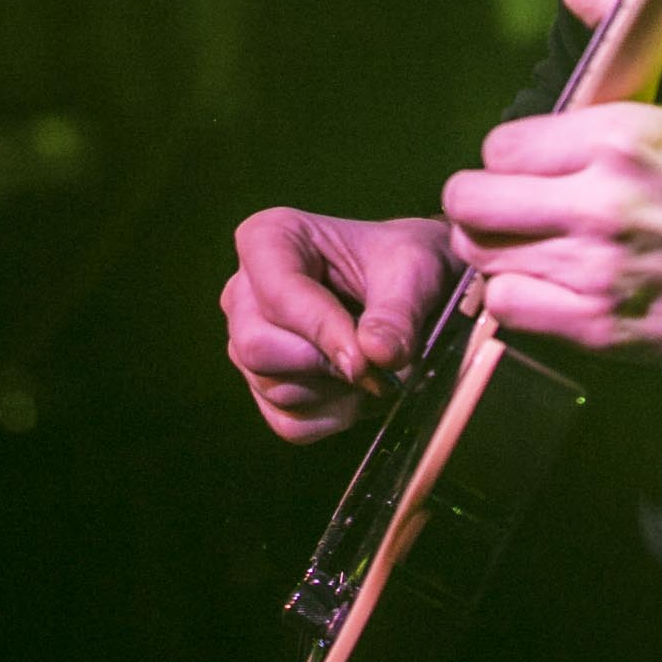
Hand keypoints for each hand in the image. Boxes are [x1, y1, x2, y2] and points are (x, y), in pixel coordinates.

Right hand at [221, 209, 456, 442]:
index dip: (322, 329)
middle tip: (381, 365)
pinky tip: (362, 389)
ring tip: (379, 367)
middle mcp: (244, 291)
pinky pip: (289, 422)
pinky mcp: (265, 387)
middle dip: (325, 364)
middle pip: (257, 347)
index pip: (278, 293)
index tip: (367, 356)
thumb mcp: (416, 269)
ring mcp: (248, 341)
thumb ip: (398, 311)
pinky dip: (335, 416)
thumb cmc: (407, 262)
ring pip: (274, 388)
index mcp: (270, 238)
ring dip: (338, 391)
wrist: (414, 288)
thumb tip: (377, 355)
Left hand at [440, 0, 661, 361]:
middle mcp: (600, 201)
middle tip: (504, 204)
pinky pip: (507, 307)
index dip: (507, 156)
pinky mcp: (601, 326)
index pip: (499, 146)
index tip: (531, 165)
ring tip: (522, 241)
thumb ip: (633, 29)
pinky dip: (513, 296)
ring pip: (481, 254)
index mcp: (618, 136)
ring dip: (493, 247)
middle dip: (477, 200)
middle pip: (469, 200)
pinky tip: (542, 282)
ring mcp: (597, 268)